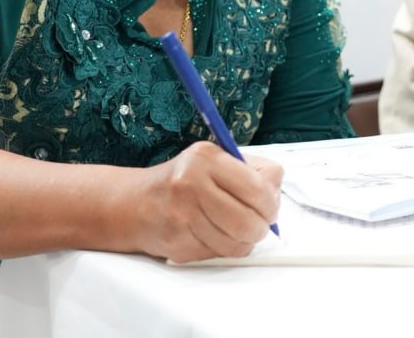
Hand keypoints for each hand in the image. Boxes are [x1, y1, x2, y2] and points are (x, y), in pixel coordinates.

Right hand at [130, 141, 281, 262]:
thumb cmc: (185, 180)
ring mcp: (182, 216)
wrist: (136, 203)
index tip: (270, 207)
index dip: (271, 204)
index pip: (258, 189)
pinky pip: (218, 254)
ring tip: (233, 228)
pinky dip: (222, 248)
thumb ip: (251, 171)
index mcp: (207, 158)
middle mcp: (191, 184)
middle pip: (249, 222)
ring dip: (243, 241)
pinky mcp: (177, 243)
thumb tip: (276, 192)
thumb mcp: (216, 159)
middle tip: (257, 224)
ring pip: (236, 243)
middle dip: (260, 228)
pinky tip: (212, 234)